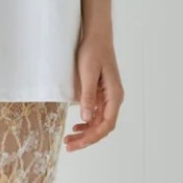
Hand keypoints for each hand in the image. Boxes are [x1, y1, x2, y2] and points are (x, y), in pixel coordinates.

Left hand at [64, 29, 123, 150]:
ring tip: (69, 139)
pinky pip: (96, 114)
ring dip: (85, 132)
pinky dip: (87, 123)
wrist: (97, 36)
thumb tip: (86, 119)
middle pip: (102, 127)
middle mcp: (114, 99)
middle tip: (68, 145)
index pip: (106, 124)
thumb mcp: (88, 73)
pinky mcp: (101, 94)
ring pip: (99, 122)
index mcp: (114, 95)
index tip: (77, 143)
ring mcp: (108, 97)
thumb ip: (88, 96)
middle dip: (86, 138)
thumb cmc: (93, 51)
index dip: (92, 137)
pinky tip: (77, 127)